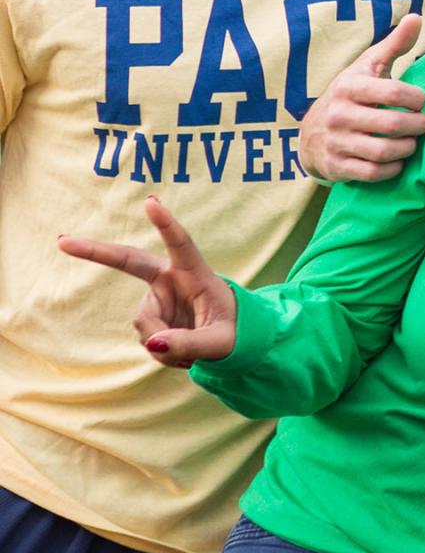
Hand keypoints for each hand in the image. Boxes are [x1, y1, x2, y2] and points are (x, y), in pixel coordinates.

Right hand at [58, 196, 237, 367]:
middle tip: (63, 241)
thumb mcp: (219, 342)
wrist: (230, 337)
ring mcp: (158, 296)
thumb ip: (189, 343)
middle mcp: (171, 279)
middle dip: (96, 251)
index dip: (166, 223)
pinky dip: (162, 351)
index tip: (151, 201)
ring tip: (191, 350)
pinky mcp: (150, 314)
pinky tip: (179, 350)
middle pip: (129, 261)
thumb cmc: (233, 331)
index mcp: (196, 272)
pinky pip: (147, 339)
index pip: (181, 244)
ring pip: (145, 324)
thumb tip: (153, 344)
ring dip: (164, 344)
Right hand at [298, 12, 424, 181]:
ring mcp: (336, 142)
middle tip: (424, 124)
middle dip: (417, 126)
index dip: (416, 99)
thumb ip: (394, 44)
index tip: (421, 101)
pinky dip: (392, 169)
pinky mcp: (337, 167)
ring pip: (384, 151)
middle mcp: (339, 114)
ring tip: (413, 141)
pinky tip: (398, 160)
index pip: (393, 92)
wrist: (311, 133)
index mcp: (349, 86)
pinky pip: (373, 173)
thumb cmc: (351, 94)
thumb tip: (416, 17)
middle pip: (393, 125)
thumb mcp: (368, 66)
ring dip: (407, 148)